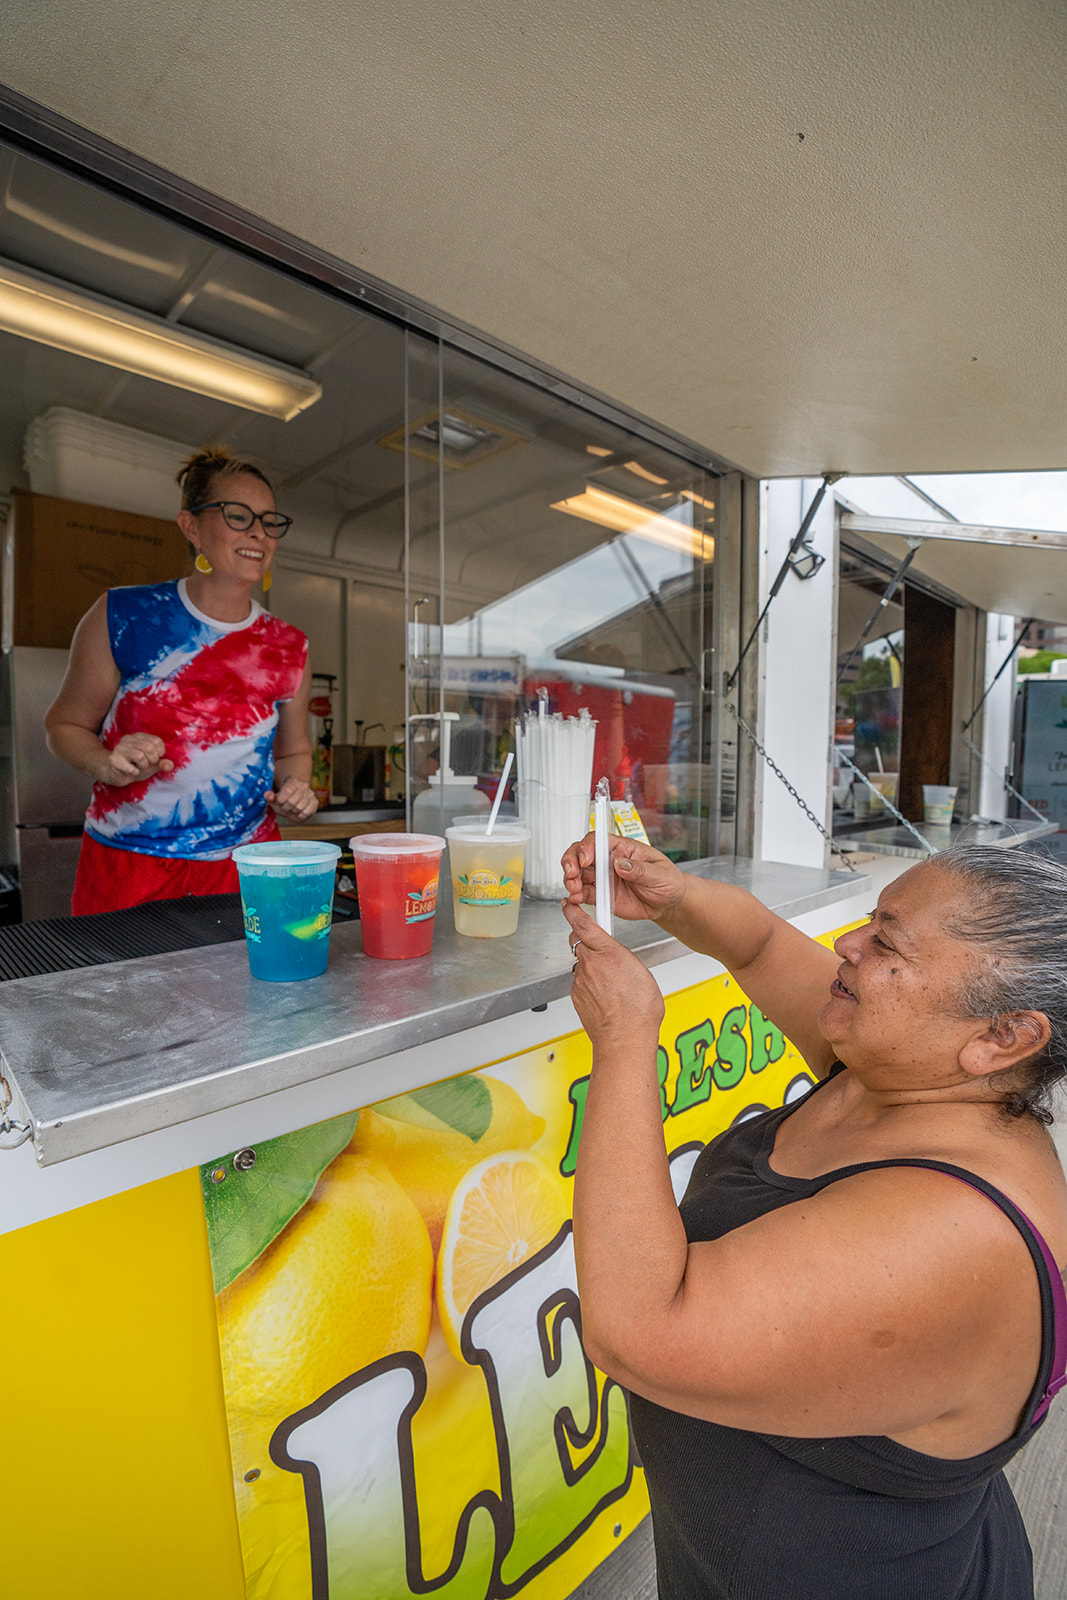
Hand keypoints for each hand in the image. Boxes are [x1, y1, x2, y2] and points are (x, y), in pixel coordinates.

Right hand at [98, 733, 172, 785]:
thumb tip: (169, 765)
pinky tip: (131, 771)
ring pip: (140, 756)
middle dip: (152, 760)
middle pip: (149, 747)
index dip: (159, 753)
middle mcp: (128, 739)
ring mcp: (119, 748)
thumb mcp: (152, 765)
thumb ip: (162, 764)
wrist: (117, 775)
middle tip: (146, 764)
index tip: (154, 759)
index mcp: (139, 736)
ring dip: (143, 766)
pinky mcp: (114, 759)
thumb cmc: (136, 767)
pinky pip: (130, 767)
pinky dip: (135, 772)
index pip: (157, 741)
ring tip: (138, 767)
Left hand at [266, 777, 318, 821]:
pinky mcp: (315, 802)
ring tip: (291, 810)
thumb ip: (270, 796)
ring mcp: (310, 794)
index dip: (281, 800)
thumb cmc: (284, 799)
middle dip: (285, 808)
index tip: (278, 803)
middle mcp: (304, 786)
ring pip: (299, 807)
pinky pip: (306, 813)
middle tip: (284, 808)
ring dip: (292, 812)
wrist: (296, 799)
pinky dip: (300, 815)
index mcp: (293, 781)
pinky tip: (297, 813)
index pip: (287, 790)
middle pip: (292, 801)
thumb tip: (268, 795)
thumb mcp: (275, 797)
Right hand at [561, 832, 687, 922]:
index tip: (585, 859)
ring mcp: (603, 878)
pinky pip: (584, 893)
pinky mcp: (602, 895)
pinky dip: (576, 896)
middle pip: (580, 854)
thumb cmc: (667, 881)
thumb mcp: (659, 874)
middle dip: (571, 862)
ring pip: (578, 874)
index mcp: (622, 849)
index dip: (587, 847)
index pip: (598, 841)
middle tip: (572, 874)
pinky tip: (576, 898)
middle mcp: (609, 861)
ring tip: (574, 890)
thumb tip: (620, 863)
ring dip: (571, 880)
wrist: (668, 904)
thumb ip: (639, 869)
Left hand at [563, 901, 664, 1045]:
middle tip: (600, 952)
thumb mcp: (641, 972)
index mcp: (609, 953)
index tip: (568, 906)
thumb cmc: (639, 1010)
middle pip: (579, 943)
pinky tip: (605, 997)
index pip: (584, 925)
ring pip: (581, 965)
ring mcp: (581, 980)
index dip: (573, 912)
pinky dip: (590, 986)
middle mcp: (591, 964)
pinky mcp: (576, 995)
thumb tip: (618, 957)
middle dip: (586, 943)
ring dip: (591, 969)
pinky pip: (581, 983)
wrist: (625, 1038)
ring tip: (610, 985)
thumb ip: (623, 958)